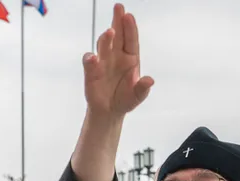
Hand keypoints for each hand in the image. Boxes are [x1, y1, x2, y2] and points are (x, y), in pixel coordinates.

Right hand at [83, 3, 153, 118]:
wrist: (109, 111)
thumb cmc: (125, 100)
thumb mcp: (137, 96)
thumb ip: (142, 88)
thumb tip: (149, 80)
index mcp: (131, 58)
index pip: (131, 40)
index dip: (130, 28)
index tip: (129, 16)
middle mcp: (116, 56)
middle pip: (117, 36)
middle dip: (117, 21)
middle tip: (118, 7)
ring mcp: (103, 63)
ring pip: (104, 46)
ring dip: (106, 39)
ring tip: (109, 32)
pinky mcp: (91, 72)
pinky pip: (90, 63)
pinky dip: (90, 59)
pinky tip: (92, 58)